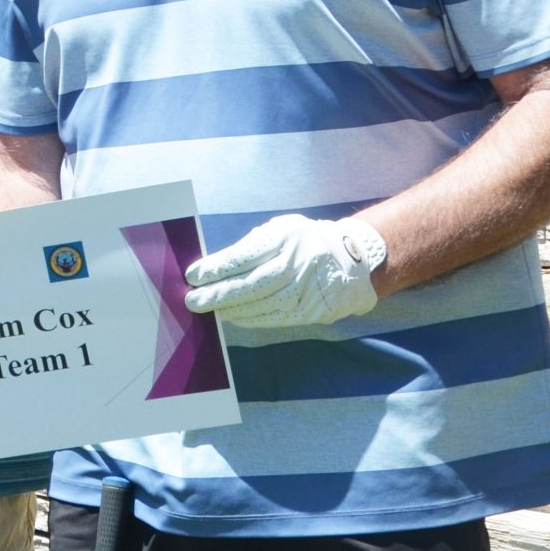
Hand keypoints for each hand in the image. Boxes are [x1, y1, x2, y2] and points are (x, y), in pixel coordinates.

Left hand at [184, 214, 387, 329]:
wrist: (356, 259)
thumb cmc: (306, 242)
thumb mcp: (282, 231)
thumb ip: (252, 246)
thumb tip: (215, 268)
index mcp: (287, 236)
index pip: (245, 255)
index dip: (216, 268)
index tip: (193, 275)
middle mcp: (298, 262)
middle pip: (251, 283)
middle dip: (218, 293)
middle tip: (193, 300)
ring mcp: (308, 288)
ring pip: (263, 304)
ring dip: (232, 309)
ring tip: (210, 309)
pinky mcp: (314, 309)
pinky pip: (277, 318)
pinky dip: (252, 319)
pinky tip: (235, 317)